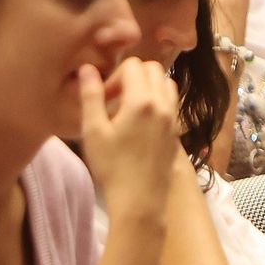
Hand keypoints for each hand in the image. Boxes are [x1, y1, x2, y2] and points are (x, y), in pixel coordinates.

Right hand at [80, 58, 179, 218]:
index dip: (114, 75)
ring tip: (127, 108)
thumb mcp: (93, 130)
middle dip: (132, 77)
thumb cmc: (112, 166)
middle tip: (114, 99)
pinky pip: (171, 103)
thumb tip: (86, 69)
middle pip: (153, 70)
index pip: (134, 65)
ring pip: (166, 84)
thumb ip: (91, 96)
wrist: (140, 200)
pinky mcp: (177, 131)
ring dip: (147, 87)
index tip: (104, 98)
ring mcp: (174, 118)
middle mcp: (164, 105)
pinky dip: (157, 101)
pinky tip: (139, 122)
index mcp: (143, 101)